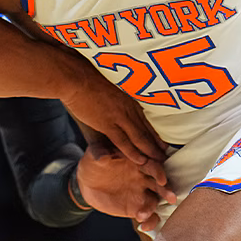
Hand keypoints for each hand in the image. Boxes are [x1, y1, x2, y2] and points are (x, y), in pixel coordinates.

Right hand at [63, 59, 170, 182]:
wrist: (75, 77)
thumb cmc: (86, 78)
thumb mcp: (108, 87)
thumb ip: (116, 99)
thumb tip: (118, 103)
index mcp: (129, 99)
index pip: (146, 121)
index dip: (155, 135)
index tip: (163, 145)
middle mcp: (128, 108)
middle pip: (147, 131)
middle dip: (157, 146)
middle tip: (166, 158)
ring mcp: (119, 116)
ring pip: (140, 138)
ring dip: (150, 152)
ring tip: (159, 163)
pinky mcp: (108, 123)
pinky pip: (124, 142)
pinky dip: (133, 153)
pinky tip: (141, 161)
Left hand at [74, 141, 177, 231]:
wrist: (88, 182)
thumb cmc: (93, 163)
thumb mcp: (94, 155)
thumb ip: (100, 154)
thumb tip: (104, 156)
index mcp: (138, 161)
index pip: (152, 164)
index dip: (158, 171)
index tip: (162, 179)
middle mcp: (144, 177)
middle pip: (160, 184)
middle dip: (166, 190)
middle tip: (171, 198)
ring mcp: (142, 193)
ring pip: (156, 200)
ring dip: (153, 208)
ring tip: (142, 215)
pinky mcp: (137, 208)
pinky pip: (150, 215)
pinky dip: (150, 221)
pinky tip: (145, 227)